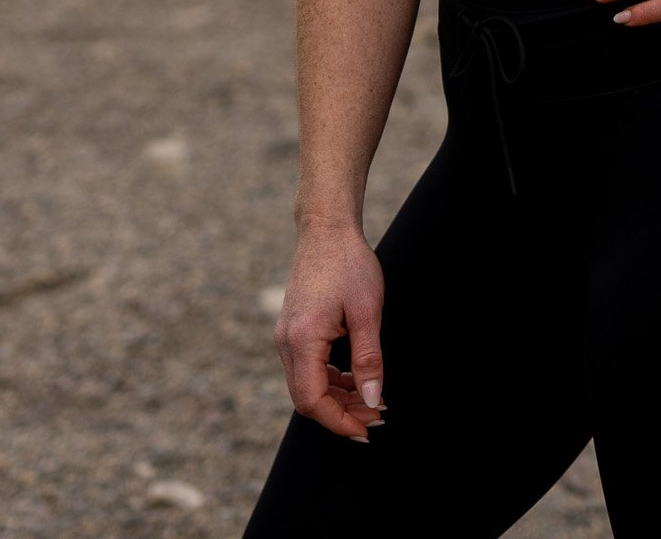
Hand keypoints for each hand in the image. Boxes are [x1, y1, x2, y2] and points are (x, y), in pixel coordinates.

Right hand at [274, 223, 386, 441]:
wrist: (326, 228)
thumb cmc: (349, 263)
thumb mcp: (367, 311)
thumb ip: (368, 358)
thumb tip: (371, 399)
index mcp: (302, 339)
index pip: (312, 400)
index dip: (339, 422)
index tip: (366, 430)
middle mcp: (286, 341)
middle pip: (306, 397)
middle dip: (340, 413)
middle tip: (374, 417)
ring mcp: (286, 335)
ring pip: (306, 384)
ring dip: (335, 397)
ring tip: (369, 400)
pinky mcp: (292, 329)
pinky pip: (306, 367)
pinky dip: (328, 379)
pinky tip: (353, 377)